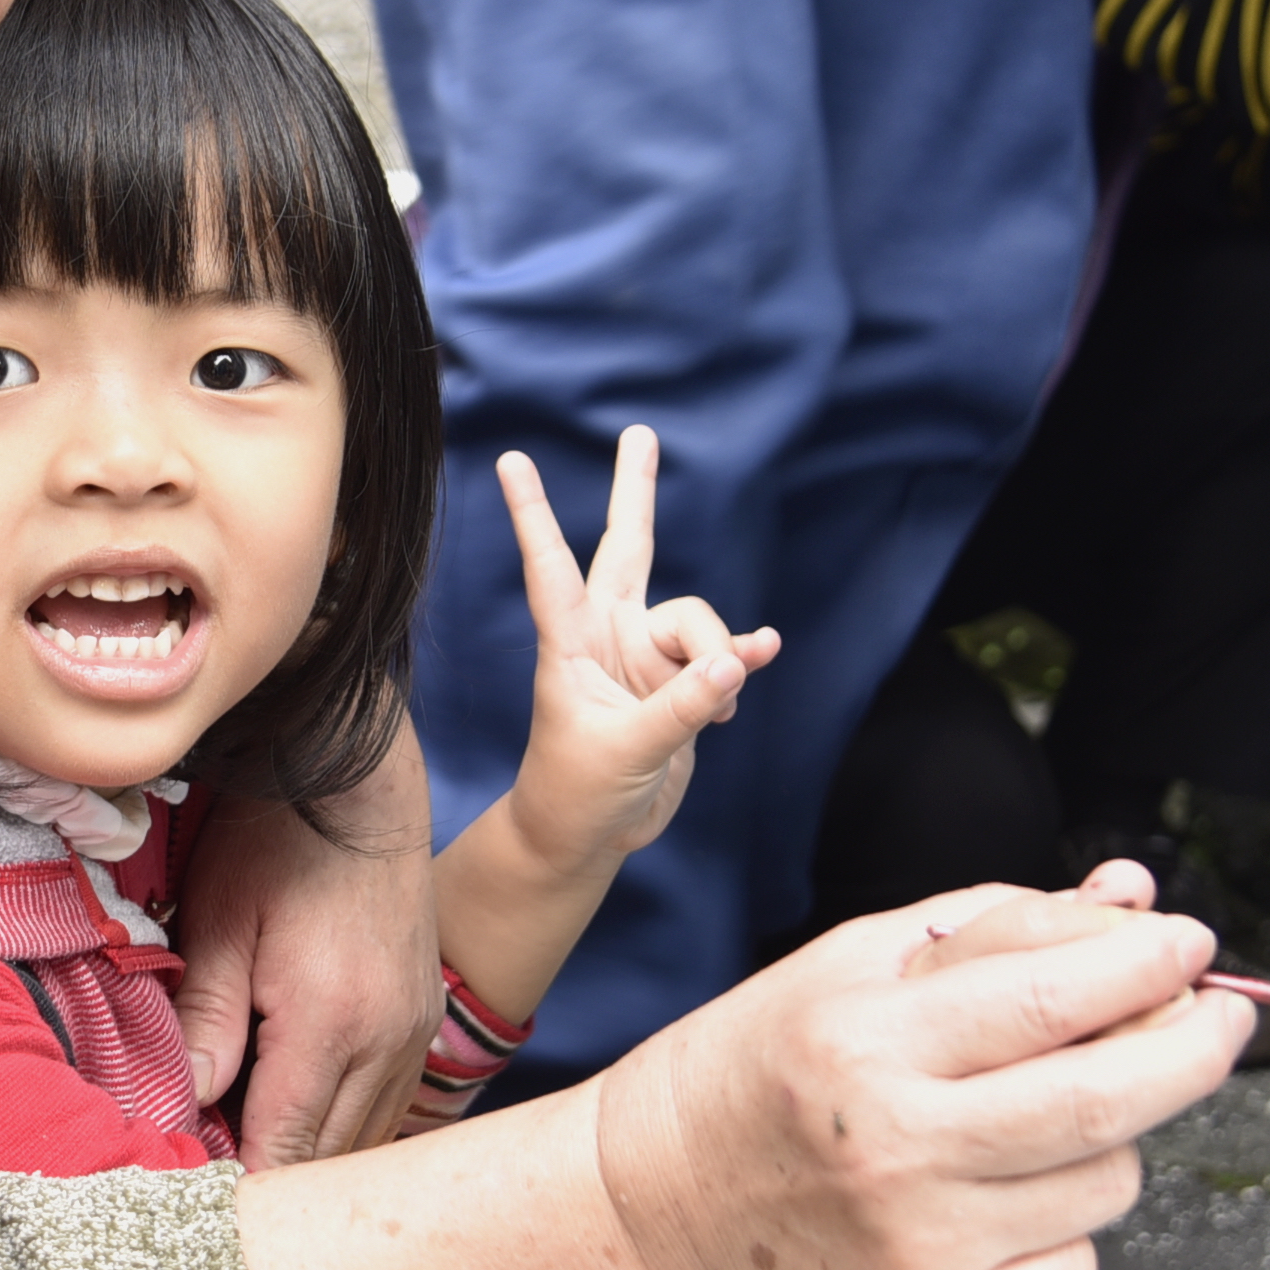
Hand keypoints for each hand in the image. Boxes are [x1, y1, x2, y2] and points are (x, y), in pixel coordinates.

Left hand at [178, 727, 440, 1162]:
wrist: (361, 783)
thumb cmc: (276, 838)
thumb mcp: (218, 917)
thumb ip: (204, 1017)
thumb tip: (186, 1105)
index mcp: (332, 1022)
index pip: (285, 1149)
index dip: (236, 1183)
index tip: (188, 1193)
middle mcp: (388, 1041)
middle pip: (327, 1159)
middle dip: (266, 1176)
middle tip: (201, 1168)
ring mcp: (415, 1034)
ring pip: (363, 1142)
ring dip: (305, 1154)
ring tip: (240, 1138)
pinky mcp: (421, 1022)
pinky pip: (386, 1108)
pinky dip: (340, 1125)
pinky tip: (292, 1110)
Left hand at [496, 430, 780, 882]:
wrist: (589, 836)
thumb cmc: (577, 792)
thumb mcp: (626, 752)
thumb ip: (683, 707)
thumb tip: (738, 660)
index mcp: (571, 643)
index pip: (550, 566)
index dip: (534, 513)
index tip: (511, 459)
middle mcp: (609, 636)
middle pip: (631, 548)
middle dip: (637, 492)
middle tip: (640, 433)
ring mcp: (647, 657)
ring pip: (700, 622)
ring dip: (718, 657)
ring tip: (716, 711)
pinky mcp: (681, 685)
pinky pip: (725, 656)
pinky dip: (742, 661)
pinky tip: (758, 663)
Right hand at [588, 870, 1245, 1269]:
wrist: (664, 1197)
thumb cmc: (762, 1064)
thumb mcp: (859, 959)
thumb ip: (1003, 925)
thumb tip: (1134, 903)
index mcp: (866, 1040)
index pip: (1050, 998)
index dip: (1147, 966)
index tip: (1188, 944)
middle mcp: (894, 1148)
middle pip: (1106, 1102)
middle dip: (1194, 1047)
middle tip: (1217, 1016)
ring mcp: (920, 1244)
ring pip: (1107, 1182)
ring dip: (1114, 1134)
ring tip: (1042, 1109)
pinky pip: (1077, 1266)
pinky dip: (1071, 1221)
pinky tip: (1007, 1190)